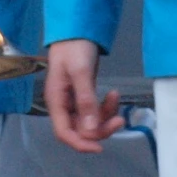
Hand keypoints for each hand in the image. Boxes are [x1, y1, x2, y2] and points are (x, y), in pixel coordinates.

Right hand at [45, 38, 122, 152]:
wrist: (77, 30)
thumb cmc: (74, 48)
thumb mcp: (80, 72)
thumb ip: (86, 100)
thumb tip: (91, 129)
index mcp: (56, 101)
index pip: (64, 132)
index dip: (80, 143)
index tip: (99, 147)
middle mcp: (63, 105)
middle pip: (80, 130)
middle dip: (100, 128)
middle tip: (119, 119)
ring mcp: (74, 101)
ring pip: (90, 122)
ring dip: (105, 117)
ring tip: (116, 99)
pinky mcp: (84, 96)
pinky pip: (94, 111)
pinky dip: (105, 107)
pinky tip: (113, 94)